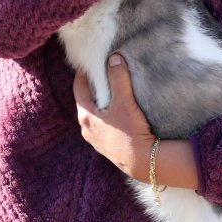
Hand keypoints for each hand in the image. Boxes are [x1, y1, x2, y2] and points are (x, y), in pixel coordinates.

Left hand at [73, 54, 154, 180]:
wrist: (143, 162)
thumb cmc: (130, 132)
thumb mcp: (125, 102)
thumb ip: (119, 78)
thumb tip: (114, 58)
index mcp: (85, 115)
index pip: (79, 88)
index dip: (83, 74)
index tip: (89, 63)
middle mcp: (86, 128)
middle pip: (86, 101)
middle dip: (93, 88)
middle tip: (102, 74)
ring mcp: (95, 139)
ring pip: (94, 114)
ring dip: (100, 103)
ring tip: (111, 92)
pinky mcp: (106, 146)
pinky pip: (102, 125)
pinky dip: (106, 115)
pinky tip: (118, 113)